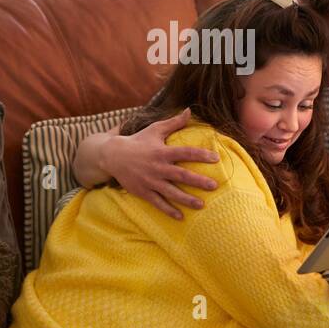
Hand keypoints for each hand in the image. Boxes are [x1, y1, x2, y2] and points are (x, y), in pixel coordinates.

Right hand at [103, 108, 219, 219]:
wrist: (112, 156)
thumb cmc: (138, 141)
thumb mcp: (155, 129)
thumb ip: (174, 122)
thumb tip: (190, 110)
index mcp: (162, 151)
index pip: (185, 152)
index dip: (201, 155)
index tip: (216, 158)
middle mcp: (158, 167)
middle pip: (181, 175)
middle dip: (198, 181)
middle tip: (214, 186)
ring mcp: (150, 181)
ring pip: (171, 192)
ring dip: (187, 200)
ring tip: (201, 205)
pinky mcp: (143, 191)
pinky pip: (158, 203)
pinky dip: (168, 210)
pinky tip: (181, 217)